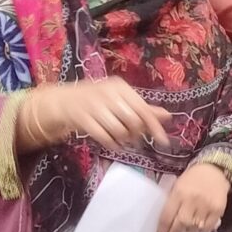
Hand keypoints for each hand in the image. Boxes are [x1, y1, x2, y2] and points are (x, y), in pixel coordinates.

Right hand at [20, 79, 172, 152]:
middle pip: (132, 121)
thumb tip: (167, 116)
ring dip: (123, 140)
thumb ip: (143, 108)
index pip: (143, 108)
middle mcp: (107, 93)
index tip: (164, 141)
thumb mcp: (120, 100)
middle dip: (136, 133)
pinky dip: (111, 144)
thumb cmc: (97, 101)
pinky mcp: (82, 118)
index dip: (154, 126)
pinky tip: (113, 144)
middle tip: (134, 137)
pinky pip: (103, 136)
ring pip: (118, 130)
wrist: (64, 102)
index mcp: (119, 87)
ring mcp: (93, 105)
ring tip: (122, 139)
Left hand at [156, 162, 230, 231]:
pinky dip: (201, 231)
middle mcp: (192, 200)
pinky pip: (207, 228)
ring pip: (194, 229)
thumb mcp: (176, 186)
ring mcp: (206, 205)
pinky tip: (199, 226)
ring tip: (187, 228)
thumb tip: (164, 228)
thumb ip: (170, 205)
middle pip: (179, 226)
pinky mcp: (218, 209)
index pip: (166, 218)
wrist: (215, 169)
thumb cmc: (192, 179)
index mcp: (178, 193)